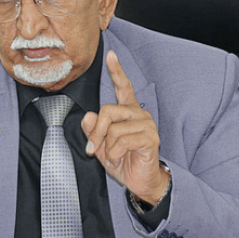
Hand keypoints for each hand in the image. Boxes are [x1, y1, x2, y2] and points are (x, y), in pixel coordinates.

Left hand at [81, 51, 169, 204]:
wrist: (140, 182)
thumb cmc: (123, 162)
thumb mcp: (101, 146)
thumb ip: (93, 131)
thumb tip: (88, 116)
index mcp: (128, 111)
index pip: (123, 87)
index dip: (117, 71)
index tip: (111, 55)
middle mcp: (139, 113)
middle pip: (107, 110)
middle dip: (96, 132)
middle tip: (93, 148)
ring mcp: (147, 124)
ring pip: (113, 128)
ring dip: (107, 147)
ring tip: (114, 156)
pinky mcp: (150, 138)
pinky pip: (122, 141)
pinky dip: (114, 153)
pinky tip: (120, 159)